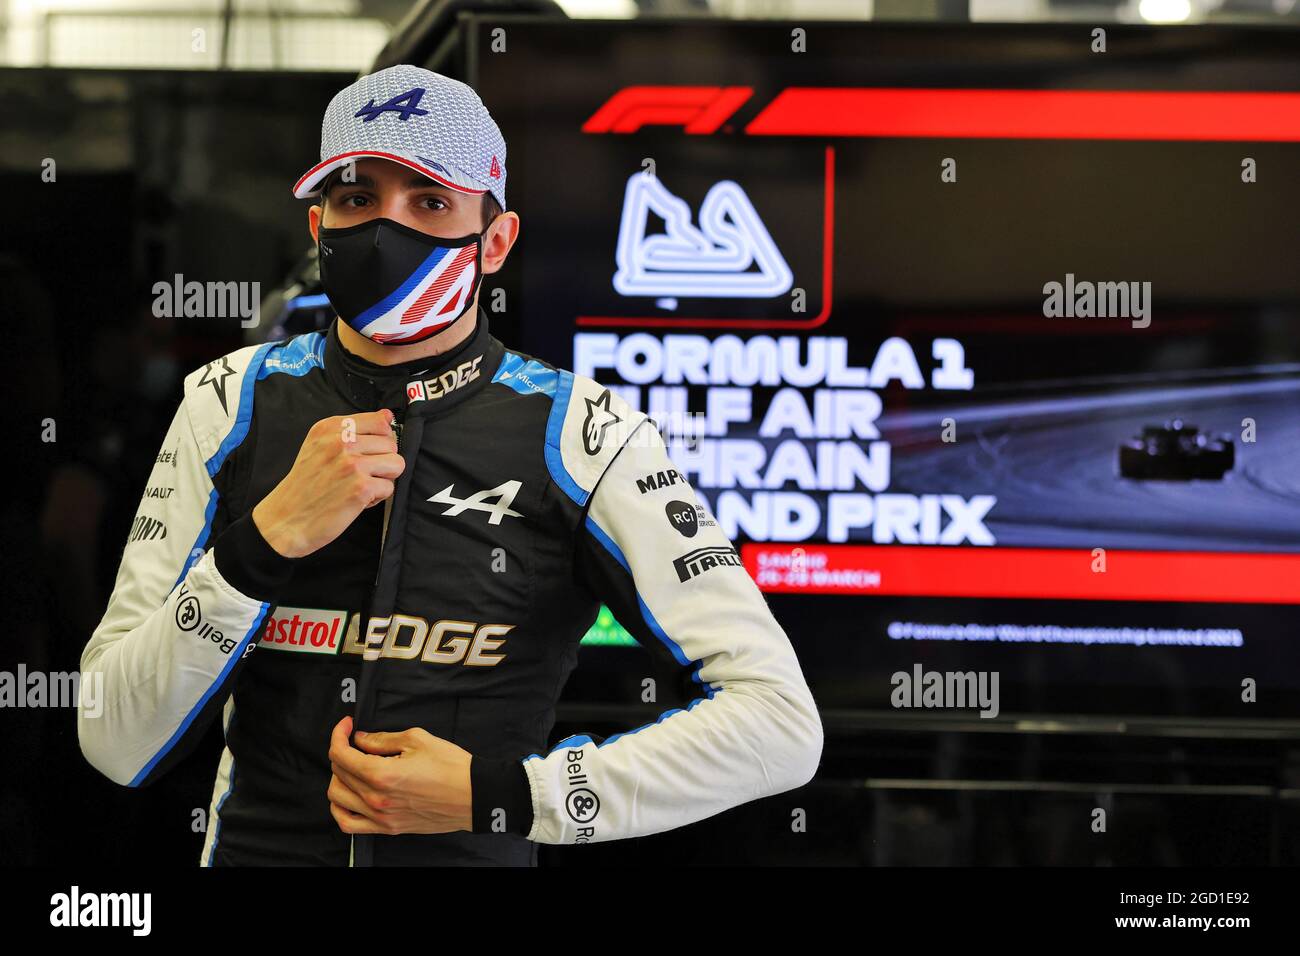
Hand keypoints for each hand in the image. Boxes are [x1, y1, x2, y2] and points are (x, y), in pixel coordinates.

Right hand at [252, 411, 403, 558]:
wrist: (286, 519)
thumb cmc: (305, 485)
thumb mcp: (319, 446)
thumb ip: (354, 429)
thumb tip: (387, 416)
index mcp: (330, 428)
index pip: (379, 421)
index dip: (380, 439)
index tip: (368, 451)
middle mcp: (341, 442)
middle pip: (391, 444)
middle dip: (381, 462)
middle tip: (358, 475)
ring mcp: (352, 464)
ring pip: (396, 464)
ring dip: (383, 478)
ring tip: (361, 485)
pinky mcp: (361, 488)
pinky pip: (389, 487)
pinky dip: (377, 497)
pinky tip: (357, 500)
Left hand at [326, 716, 473, 836]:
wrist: (473, 795)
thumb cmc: (451, 767)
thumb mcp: (417, 740)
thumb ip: (382, 739)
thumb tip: (361, 739)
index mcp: (382, 775)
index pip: (341, 754)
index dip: (339, 734)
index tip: (347, 726)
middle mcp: (376, 799)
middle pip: (338, 773)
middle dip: (341, 751)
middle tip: (355, 741)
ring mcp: (380, 817)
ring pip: (337, 798)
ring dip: (339, 777)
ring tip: (353, 767)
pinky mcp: (388, 827)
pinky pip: (348, 824)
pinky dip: (340, 809)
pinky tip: (348, 796)